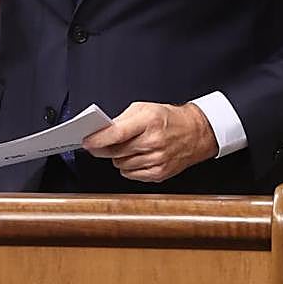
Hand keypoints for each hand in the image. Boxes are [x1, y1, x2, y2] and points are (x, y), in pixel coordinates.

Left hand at [82, 102, 217, 182]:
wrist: (195, 133)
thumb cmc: (168, 119)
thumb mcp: (144, 108)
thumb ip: (121, 119)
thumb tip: (101, 131)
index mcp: (149, 121)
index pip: (117, 134)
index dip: (98, 139)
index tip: (86, 142)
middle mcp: (154, 142)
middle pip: (116, 152)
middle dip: (105, 148)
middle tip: (102, 144)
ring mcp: (157, 160)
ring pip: (121, 165)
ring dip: (118, 157)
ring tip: (128, 148)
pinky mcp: (159, 174)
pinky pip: (131, 175)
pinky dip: (128, 167)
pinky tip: (136, 157)